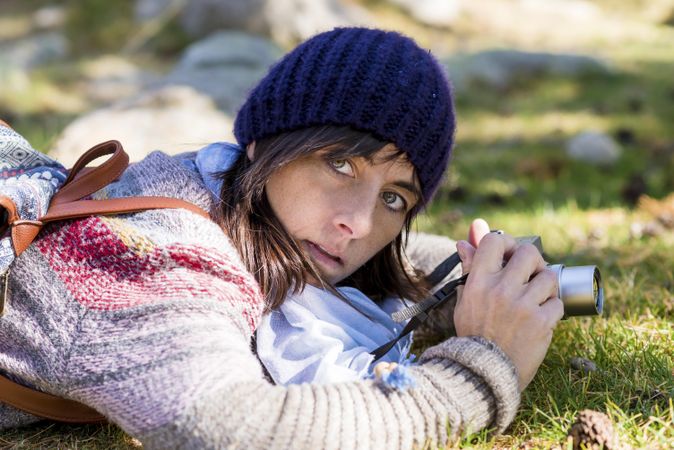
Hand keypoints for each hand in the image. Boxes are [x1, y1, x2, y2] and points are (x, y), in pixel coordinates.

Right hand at [453, 218, 563, 389]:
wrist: (485, 373)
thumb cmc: (474, 334)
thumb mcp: (466, 300)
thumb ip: (469, 268)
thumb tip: (465, 241)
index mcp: (479, 282)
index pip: (495, 241)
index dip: (507, 242)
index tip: (509, 254)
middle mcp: (501, 289)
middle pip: (529, 253)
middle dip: (534, 261)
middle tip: (531, 274)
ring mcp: (523, 306)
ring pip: (549, 276)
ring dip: (546, 285)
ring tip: (538, 298)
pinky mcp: (542, 322)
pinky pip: (558, 302)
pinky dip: (552, 309)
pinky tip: (541, 318)